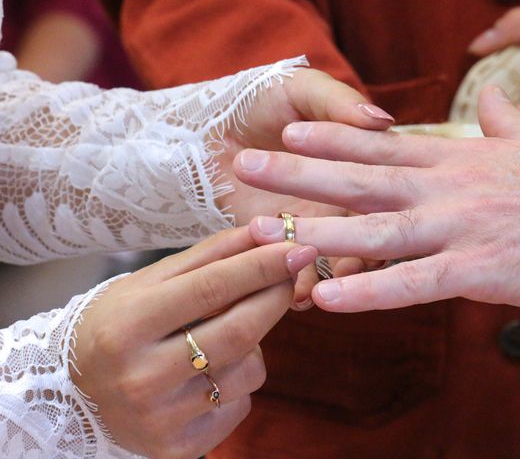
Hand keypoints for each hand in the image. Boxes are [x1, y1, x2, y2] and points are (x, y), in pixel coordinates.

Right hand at [71, 228, 316, 456]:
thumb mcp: (151, 282)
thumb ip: (211, 255)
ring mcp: (162, 419)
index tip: (295, 248)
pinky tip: (211, 373)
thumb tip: (267, 231)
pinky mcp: (180, 448)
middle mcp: (142, 378)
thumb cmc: (119, 324)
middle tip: (293, 271)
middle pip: (239, 331)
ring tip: (224, 335)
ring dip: (255, 344)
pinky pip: (241, 404)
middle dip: (275, 296)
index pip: (212, 288)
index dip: (261, 266)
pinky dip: (240, 380)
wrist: (75, 393)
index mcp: (128, 326)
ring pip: (248, 371)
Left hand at [233, 86, 519, 312]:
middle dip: (299, 172)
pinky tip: (326, 296)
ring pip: (373, 228)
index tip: (290, 133)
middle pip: (359, 178)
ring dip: (316, 230)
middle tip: (247, 165)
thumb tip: (488, 98)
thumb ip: (504, 120)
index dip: (332, 139)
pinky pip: (411, 283)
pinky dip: (367, 290)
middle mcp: (447, 189)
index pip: (380, 146)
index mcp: (458, 160)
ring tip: (263, 233)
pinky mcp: (478, 270)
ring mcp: (458, 228)